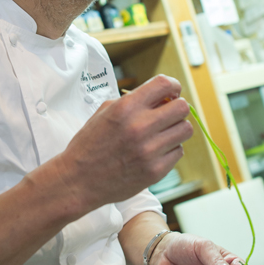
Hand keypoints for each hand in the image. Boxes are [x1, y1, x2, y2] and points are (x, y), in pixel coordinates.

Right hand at [58, 75, 192, 212]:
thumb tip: (163, 96)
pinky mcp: (156, 171)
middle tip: (168, 114)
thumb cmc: (90, 144)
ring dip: (176, 129)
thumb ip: (134, 101)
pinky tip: (155, 151)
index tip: (172, 92)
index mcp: (126, 108)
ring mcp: (150, 151)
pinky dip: (170, 150)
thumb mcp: (105, 112)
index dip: (174, 86)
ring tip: (162, 134)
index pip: (165, 84)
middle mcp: (140, 127)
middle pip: (182, 107)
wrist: (79, 180)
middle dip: (177, 108)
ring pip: (185, 130)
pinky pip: (178, 152)